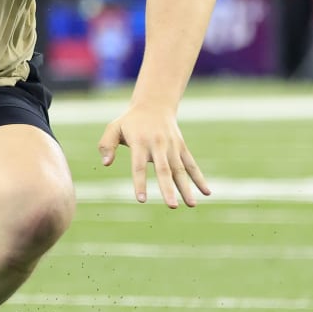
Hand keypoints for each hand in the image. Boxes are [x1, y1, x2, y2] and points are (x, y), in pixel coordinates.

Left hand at [97, 104, 211, 208]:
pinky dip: (199, 178)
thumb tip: (105, 164)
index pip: (139, 166)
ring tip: (191, 205)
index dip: (140, 182)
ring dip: (186, 188)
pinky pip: (191, 165)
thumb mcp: (114, 128)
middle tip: (172, 206)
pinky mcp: (181, 147)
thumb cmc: (130, 121)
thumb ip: (106, 145)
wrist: (155, 104)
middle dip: (168, 189)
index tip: (141, 200)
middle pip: (164, 170)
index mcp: (140, 142)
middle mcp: (158, 145)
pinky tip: (206, 192)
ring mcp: (172, 146)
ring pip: (180, 170)